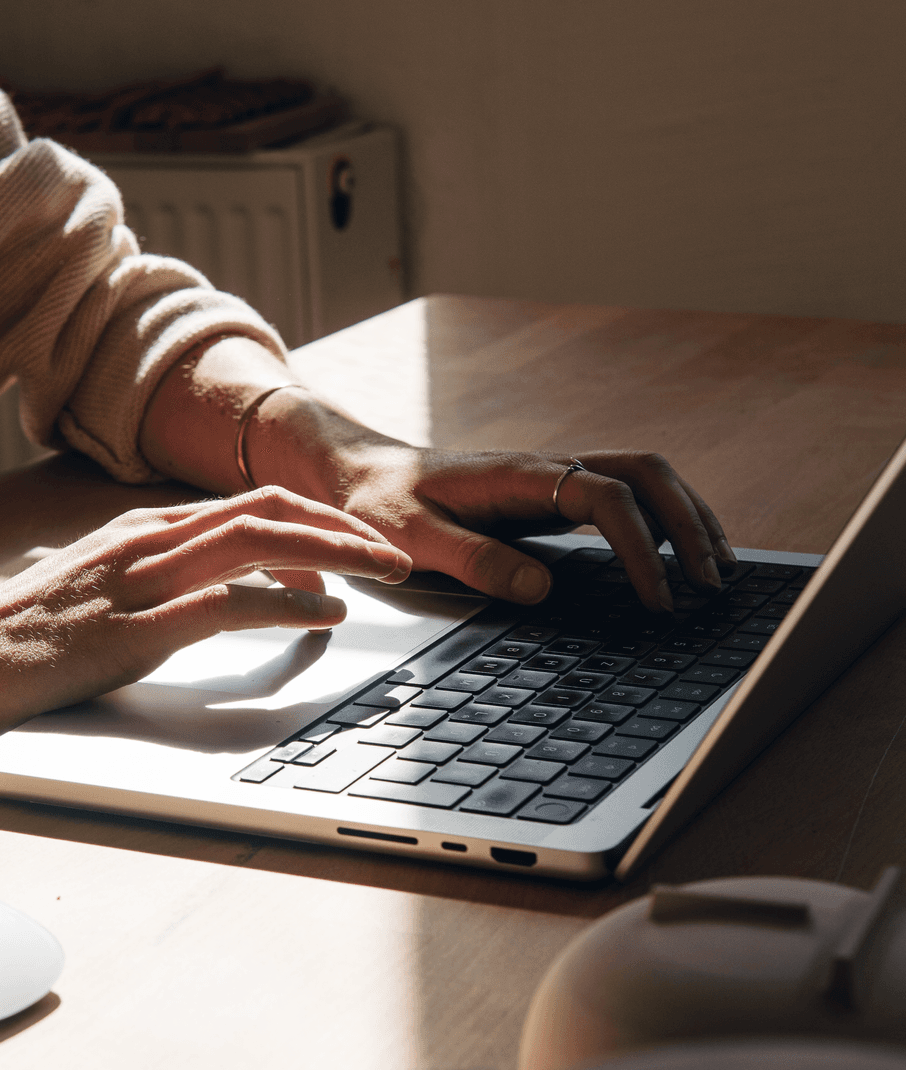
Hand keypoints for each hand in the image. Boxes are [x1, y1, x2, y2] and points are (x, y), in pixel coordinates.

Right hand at [0, 489, 410, 743]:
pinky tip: (327, 614)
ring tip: (384, 574)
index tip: (359, 540)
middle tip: (395, 553)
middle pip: (267, 509)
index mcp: (142, 528)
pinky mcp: (133, 630)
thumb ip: (153, 577)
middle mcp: (147, 540)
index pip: (248, 503)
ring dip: (334, 554)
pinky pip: (228, 604)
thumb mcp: (99, 587)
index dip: (315, 517)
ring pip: (258, 541)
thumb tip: (214, 589)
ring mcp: (140, 581)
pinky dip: (288, 602)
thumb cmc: (25, 636)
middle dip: (341, 525)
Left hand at [137, 338, 734, 614]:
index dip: (639, 548)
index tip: (657, 600)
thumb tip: (541, 589)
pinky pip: (622, 494)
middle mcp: (545, 469)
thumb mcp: (411, 540)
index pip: (604, 500)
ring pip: (642, 476)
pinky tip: (674, 557)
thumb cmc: (376, 505)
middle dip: (689, 524)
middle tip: (714, 582)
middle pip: (644, 473)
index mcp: (518, 476)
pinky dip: (661, 518)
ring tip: (716, 569)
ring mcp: (551, 478)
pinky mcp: (549, 495)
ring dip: (685, 516)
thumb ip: (473, 562)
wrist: (353, 471)